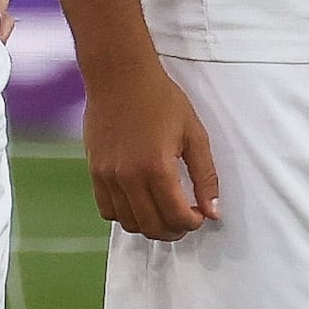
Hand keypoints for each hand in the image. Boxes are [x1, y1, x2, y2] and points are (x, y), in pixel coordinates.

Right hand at [81, 56, 217, 241]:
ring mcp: (109, 177)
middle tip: (184, 220)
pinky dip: (125, 215)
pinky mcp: (95, 172)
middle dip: (173, 230)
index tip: (198, 215)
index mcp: (158, 168)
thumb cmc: (159, 99)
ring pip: (129, 223)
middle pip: (152, 227)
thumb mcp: (194, 134)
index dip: (192, 223)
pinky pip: (107, 210)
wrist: (120, 77)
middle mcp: (130, 177)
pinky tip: (139, 203)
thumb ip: (205, 176)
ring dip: (149, 226)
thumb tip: (213, 211)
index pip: (176, 217)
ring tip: (162, 213)